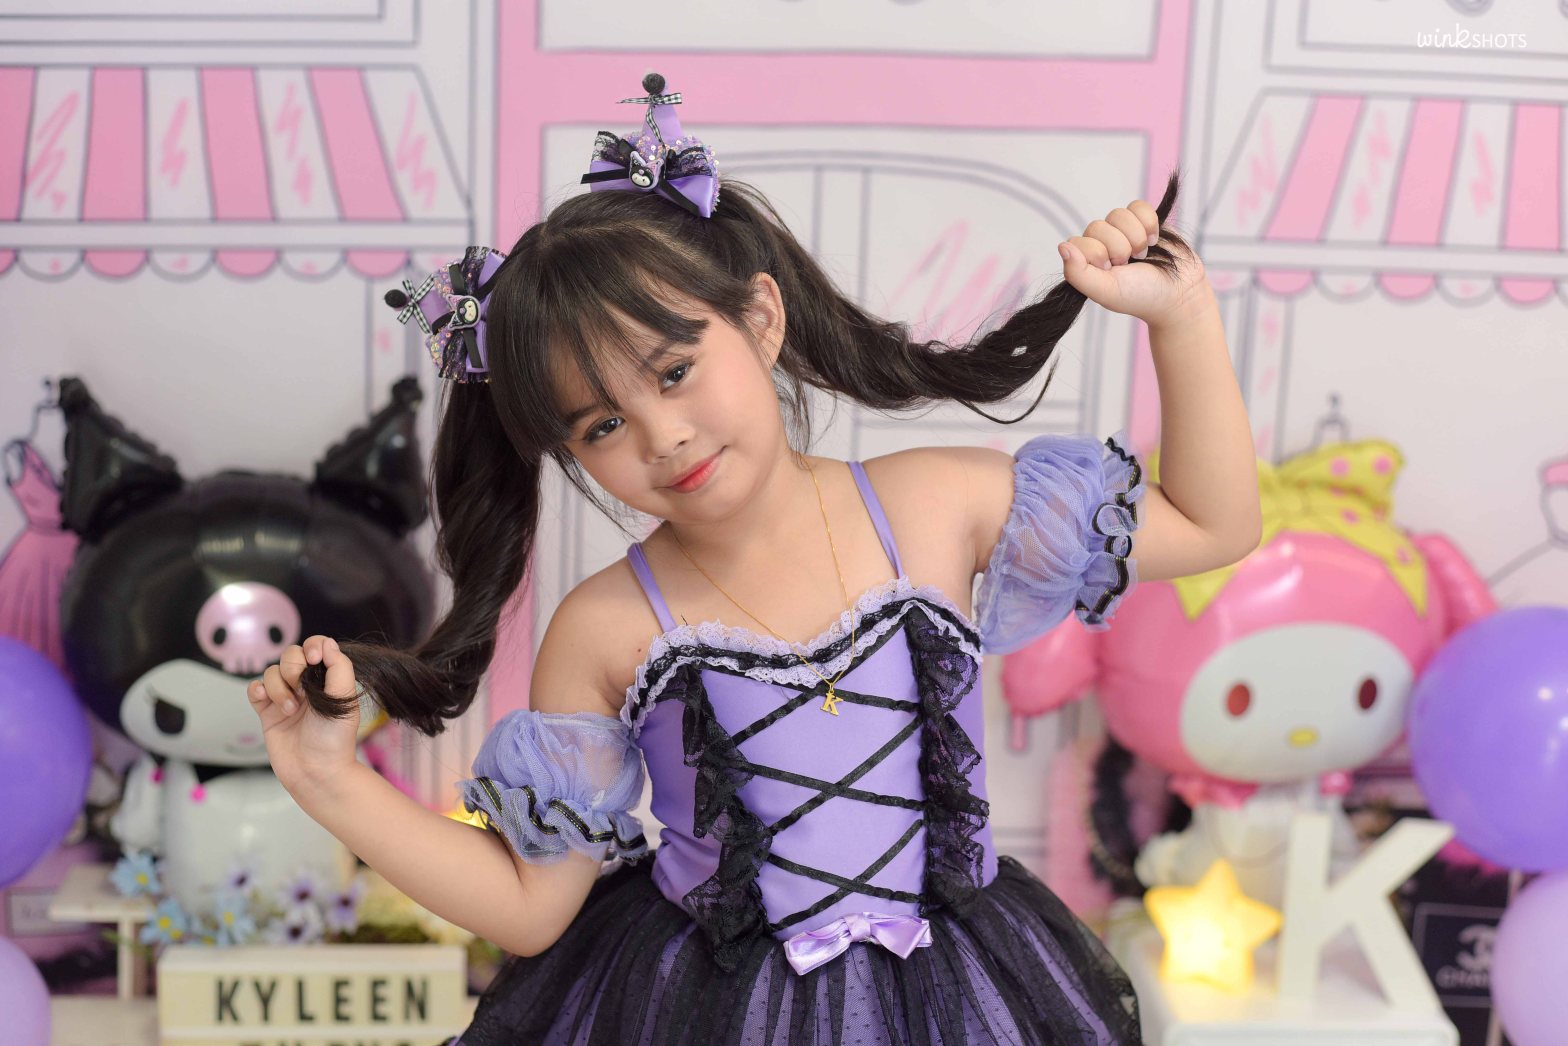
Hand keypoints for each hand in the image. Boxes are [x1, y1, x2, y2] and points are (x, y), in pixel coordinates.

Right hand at [248, 636, 360, 794]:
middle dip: (294, 668)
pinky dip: (257, 690)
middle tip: (303, 692)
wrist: (316, 771)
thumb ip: (339, 667)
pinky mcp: (267, 712)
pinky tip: (266, 702)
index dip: (313, 646)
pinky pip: (254, 689)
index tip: (314, 659)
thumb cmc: (335, 738)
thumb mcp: (344, 699)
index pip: (316, 647)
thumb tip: (327, 643)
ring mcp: (285, 698)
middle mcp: (306, 686)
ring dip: (278, 687)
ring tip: (291, 710)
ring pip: (271, 672)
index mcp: (327, 679)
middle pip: (290, 655)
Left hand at [1058, 198, 1208, 326]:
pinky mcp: (1142, 221)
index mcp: (1086, 264)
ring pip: (1117, 214)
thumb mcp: (1107, 290)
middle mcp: (1101, 246)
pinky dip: (1149, 223)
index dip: (1096, 253)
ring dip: (1135, 236)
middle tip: (1129, 264)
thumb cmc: (1141, 296)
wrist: (1178, 292)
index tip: (1110, 269)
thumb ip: (1078, 273)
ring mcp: (1121, 233)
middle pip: (1097, 227)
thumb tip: (1062, 247)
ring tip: (1143, 254)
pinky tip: (1153, 240)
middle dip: (1119, 247)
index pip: (1076, 242)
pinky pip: (1137, 206)